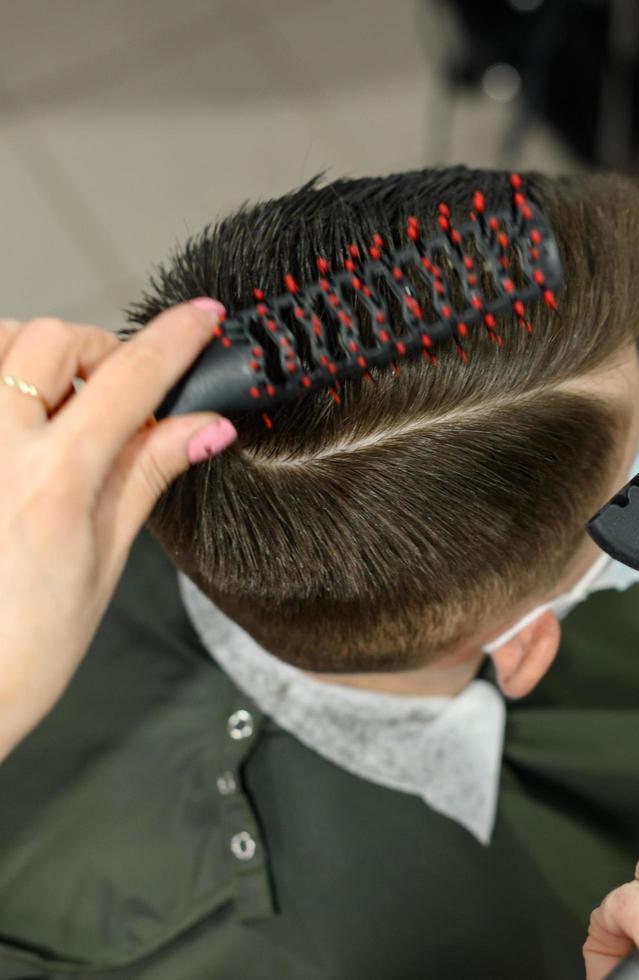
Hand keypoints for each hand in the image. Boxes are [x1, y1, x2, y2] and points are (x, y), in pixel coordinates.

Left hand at [0, 302, 235, 760]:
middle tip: (118, 396)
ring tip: (56, 412)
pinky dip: (0, 385)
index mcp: (52, 481)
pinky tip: (17, 428)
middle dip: (98, 351)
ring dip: (36, 358)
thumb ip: (145, 474)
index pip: (130, 379)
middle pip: (52, 338)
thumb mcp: (105, 559)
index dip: (176, 339)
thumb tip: (201, 428)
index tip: (202, 318)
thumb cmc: (21, 647)